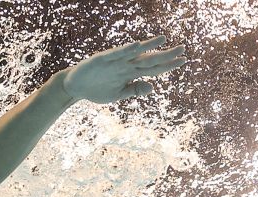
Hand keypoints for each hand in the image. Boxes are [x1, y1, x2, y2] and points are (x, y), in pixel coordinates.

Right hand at [60, 36, 185, 103]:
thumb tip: (152, 88)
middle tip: (183, 49)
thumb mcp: (117, 95)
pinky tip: (137, 46)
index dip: (168, 65)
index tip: (183, 61)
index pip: (153, 69)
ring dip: (149, 46)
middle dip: (165, 55)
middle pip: (149, 59)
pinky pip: (116, 54)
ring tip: (163, 40)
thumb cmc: (96, 90)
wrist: (74, 88)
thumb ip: (133, 90)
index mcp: (130, 73)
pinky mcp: (102, 59)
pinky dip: (126, 50)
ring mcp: (115, 61)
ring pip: (135, 53)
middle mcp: (126, 64)